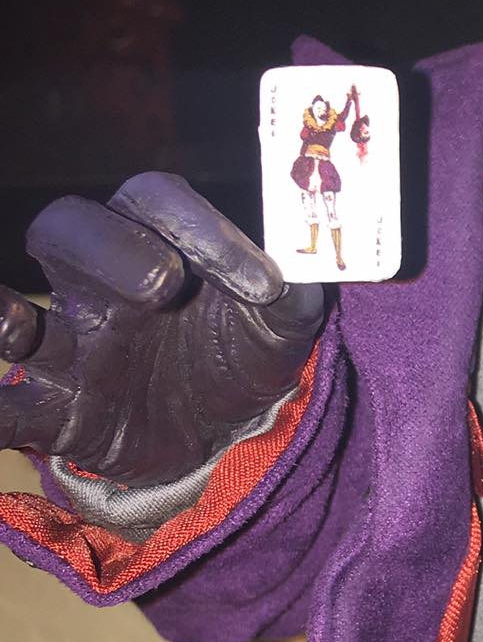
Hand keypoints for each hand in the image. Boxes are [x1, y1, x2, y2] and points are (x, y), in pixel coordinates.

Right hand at [0, 172, 323, 489]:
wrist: (226, 440)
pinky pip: (5, 411)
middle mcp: (98, 284)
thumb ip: (292, 296)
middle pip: (67, 229)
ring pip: (10, 315)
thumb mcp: (281, 328)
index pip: (152, 201)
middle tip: (163, 286)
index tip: (261, 283)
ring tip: (16, 325)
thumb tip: (294, 275)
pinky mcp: (55, 414)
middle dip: (108, 248)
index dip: (201, 227)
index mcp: (154, 245)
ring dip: (0, 315)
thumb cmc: (240, 361)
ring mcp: (68, 348)